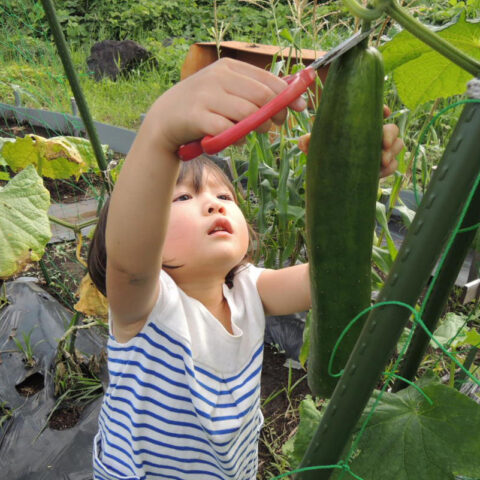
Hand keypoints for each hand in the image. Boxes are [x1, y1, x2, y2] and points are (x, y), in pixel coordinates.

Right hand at [145, 58, 306, 153]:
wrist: (166, 119)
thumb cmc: (204, 107)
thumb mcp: (226, 91)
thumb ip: (252, 91)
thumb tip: (290, 93)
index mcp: (229, 67)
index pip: (267, 79)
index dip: (288, 95)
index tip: (301, 108)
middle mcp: (218, 77)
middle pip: (261, 96)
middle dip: (276, 112)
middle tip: (277, 124)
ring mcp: (206, 96)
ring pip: (247, 113)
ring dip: (258, 126)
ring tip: (257, 132)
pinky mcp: (197, 117)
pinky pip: (227, 130)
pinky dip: (237, 138)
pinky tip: (237, 139)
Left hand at [297, 105, 403, 177]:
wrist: (330, 179)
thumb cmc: (325, 155)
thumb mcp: (317, 148)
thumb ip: (310, 142)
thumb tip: (304, 141)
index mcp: (360, 125)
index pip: (375, 111)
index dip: (382, 109)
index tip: (385, 112)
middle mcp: (373, 135)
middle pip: (392, 128)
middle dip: (390, 135)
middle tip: (384, 144)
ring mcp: (381, 150)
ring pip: (398, 145)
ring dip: (391, 153)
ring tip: (381, 162)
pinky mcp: (383, 167)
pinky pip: (394, 165)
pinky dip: (388, 169)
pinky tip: (378, 173)